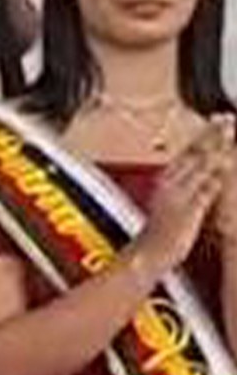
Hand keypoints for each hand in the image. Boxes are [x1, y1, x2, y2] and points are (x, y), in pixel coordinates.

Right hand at [139, 117, 236, 273]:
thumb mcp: (166, 204)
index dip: (204, 134)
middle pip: (195, 154)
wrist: (147, 255)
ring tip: (230, 132)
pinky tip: (228, 164)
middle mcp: (172, 185)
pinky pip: (206, 190)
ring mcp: (180, 197)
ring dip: (217, 148)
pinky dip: (217, 175)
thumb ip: (180, 186)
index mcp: (165, 181)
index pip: (188, 152)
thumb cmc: (158, 233)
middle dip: (213, 135)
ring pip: (200, 167)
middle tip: (227, 118)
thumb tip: (196, 174)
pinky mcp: (189, 212)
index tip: (217, 119)